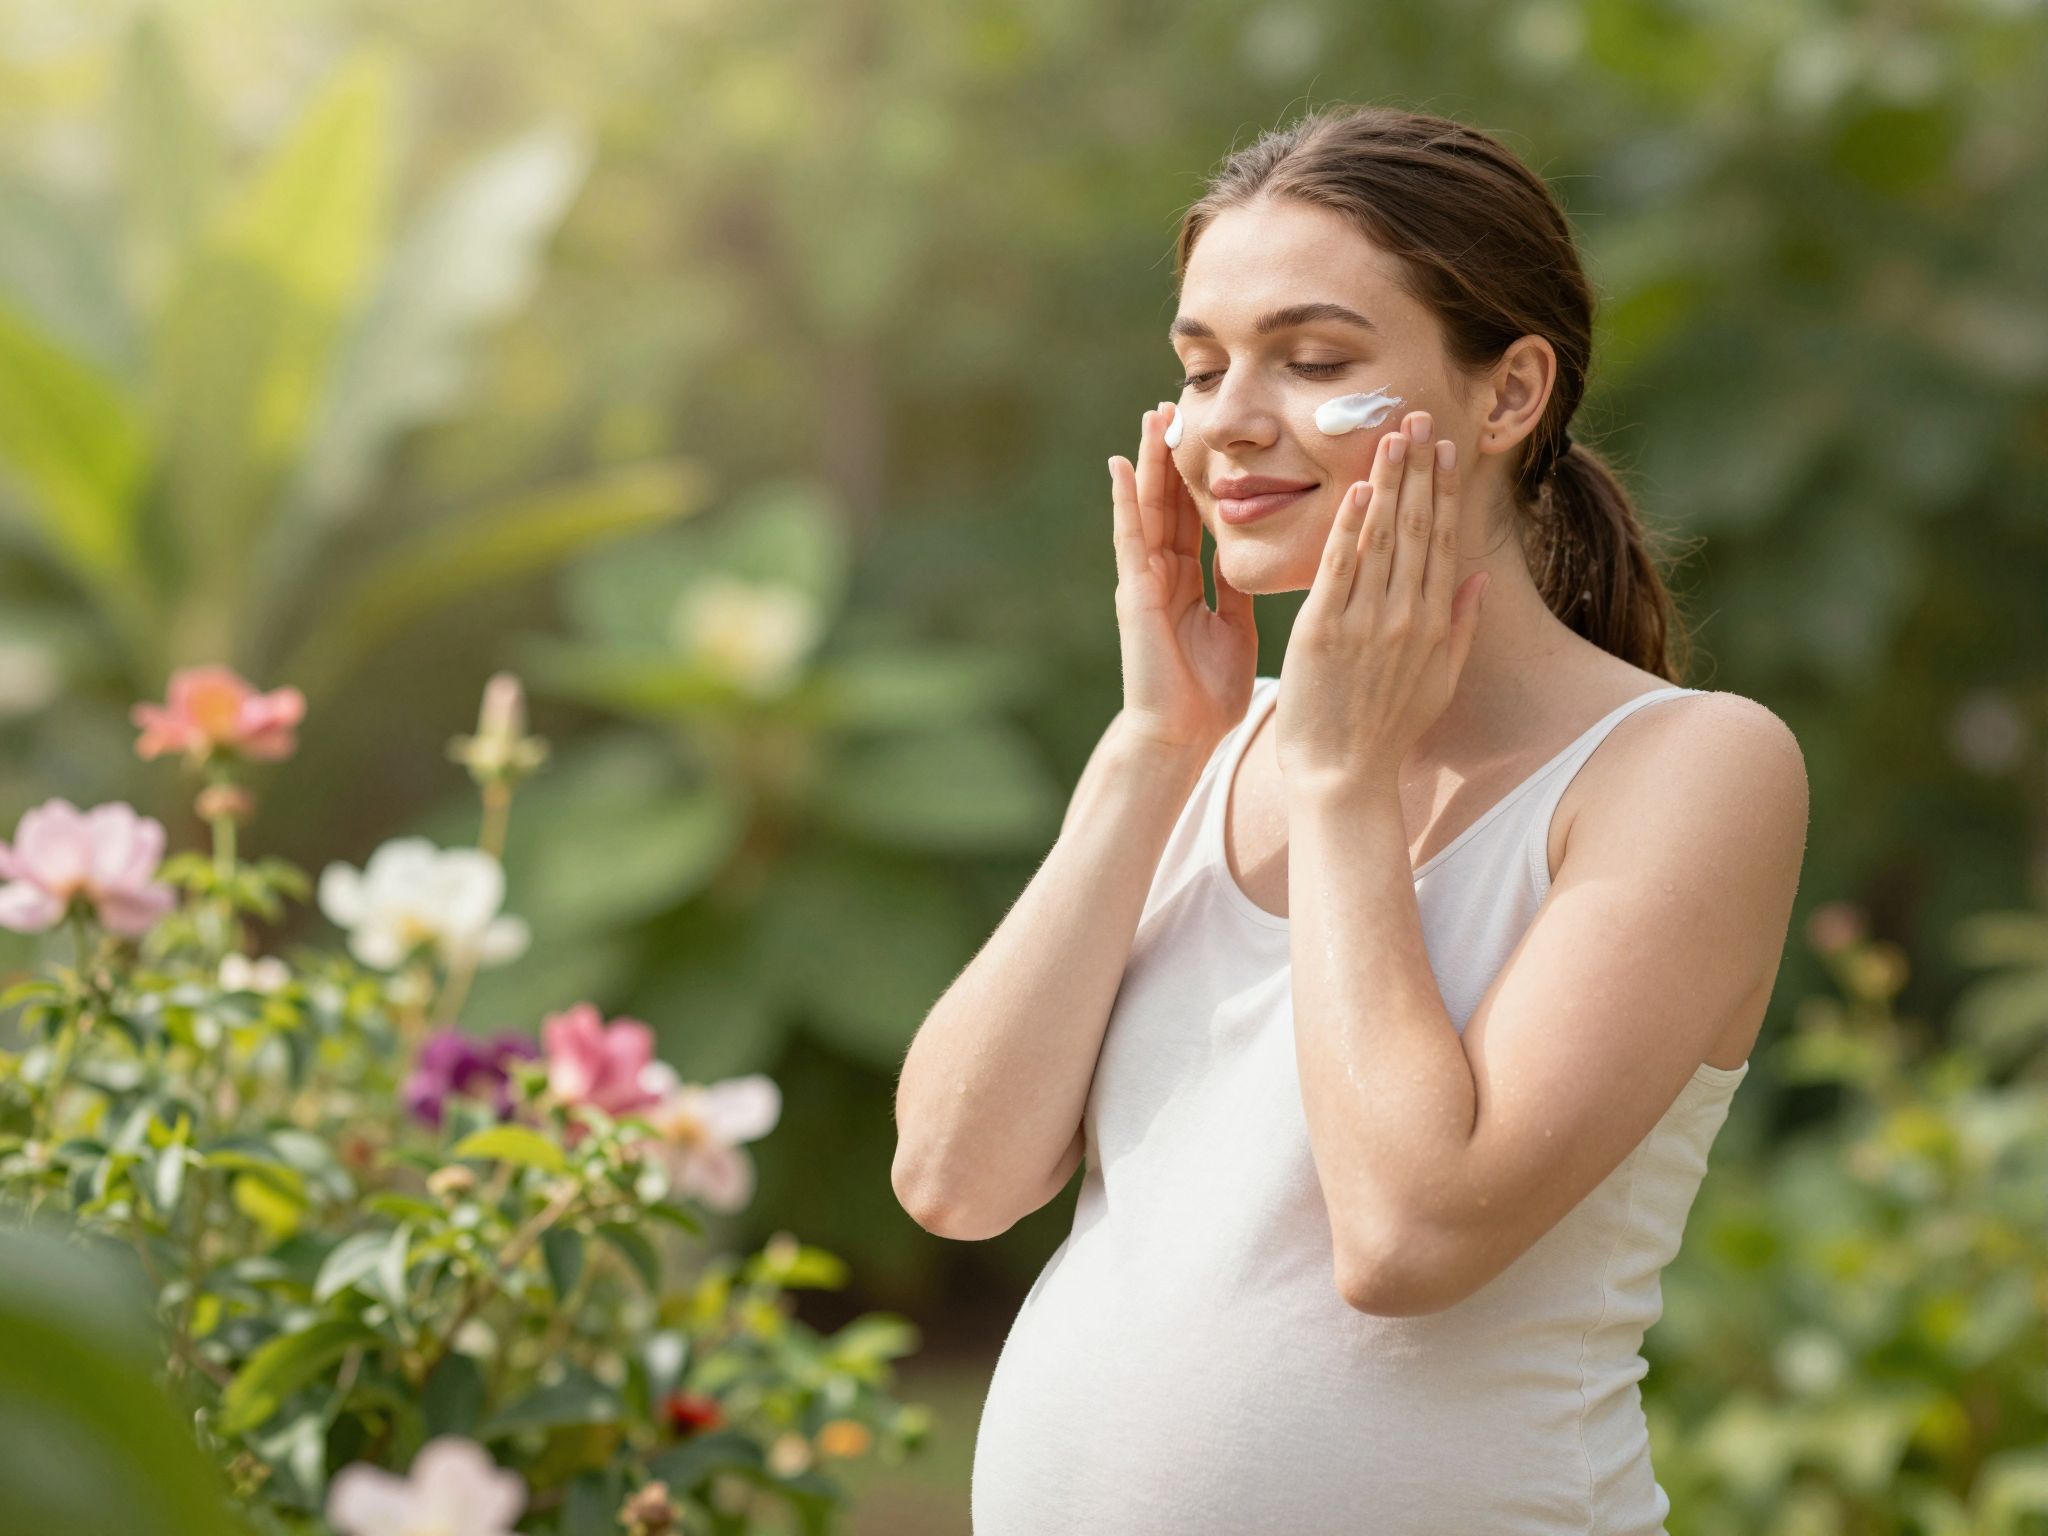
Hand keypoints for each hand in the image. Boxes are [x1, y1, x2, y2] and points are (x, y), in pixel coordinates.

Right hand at [1108, 401, 1257, 754]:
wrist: (1181, 736)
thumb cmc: (1209, 695)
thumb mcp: (1235, 629)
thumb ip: (1236, 591)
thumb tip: (1251, 557)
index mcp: (1189, 584)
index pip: (1194, 518)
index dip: (1199, 478)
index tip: (1210, 438)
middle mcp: (1162, 575)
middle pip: (1168, 502)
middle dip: (1172, 456)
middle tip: (1176, 405)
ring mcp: (1143, 581)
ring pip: (1147, 508)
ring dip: (1147, 462)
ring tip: (1151, 416)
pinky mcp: (1133, 592)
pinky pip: (1129, 537)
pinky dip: (1123, 500)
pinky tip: (1119, 464)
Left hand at [1275, 410, 1490, 793]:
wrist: (1342, 778)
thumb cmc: (1385, 733)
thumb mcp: (1439, 682)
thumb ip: (1461, 626)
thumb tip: (1482, 576)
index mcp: (1433, 624)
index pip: (1442, 541)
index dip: (1444, 490)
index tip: (1444, 448)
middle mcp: (1405, 616)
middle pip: (1417, 528)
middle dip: (1418, 470)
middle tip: (1418, 417)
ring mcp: (1365, 623)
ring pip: (1381, 538)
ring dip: (1386, 482)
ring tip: (1391, 435)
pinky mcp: (1323, 632)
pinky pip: (1338, 569)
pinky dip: (1347, 528)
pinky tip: (1353, 489)